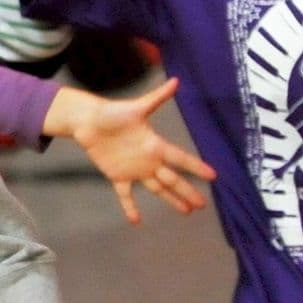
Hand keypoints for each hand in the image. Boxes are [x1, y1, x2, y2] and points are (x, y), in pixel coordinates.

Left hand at [47, 76, 215, 221]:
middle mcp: (149, 160)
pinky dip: (130, 207)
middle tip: (203, 205)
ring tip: (186, 212)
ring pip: (156, 188)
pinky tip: (136, 220)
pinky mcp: (117, 175)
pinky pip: (125, 194)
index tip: (214, 177)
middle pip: (172, 179)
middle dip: (187, 192)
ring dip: (170, 200)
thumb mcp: (136, 107)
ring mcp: (134, 169)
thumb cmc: (113, 113)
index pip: (181, 158)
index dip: (196, 167)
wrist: (88, 121)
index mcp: (155, 145)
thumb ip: (157, 97)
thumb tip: (176, 81)